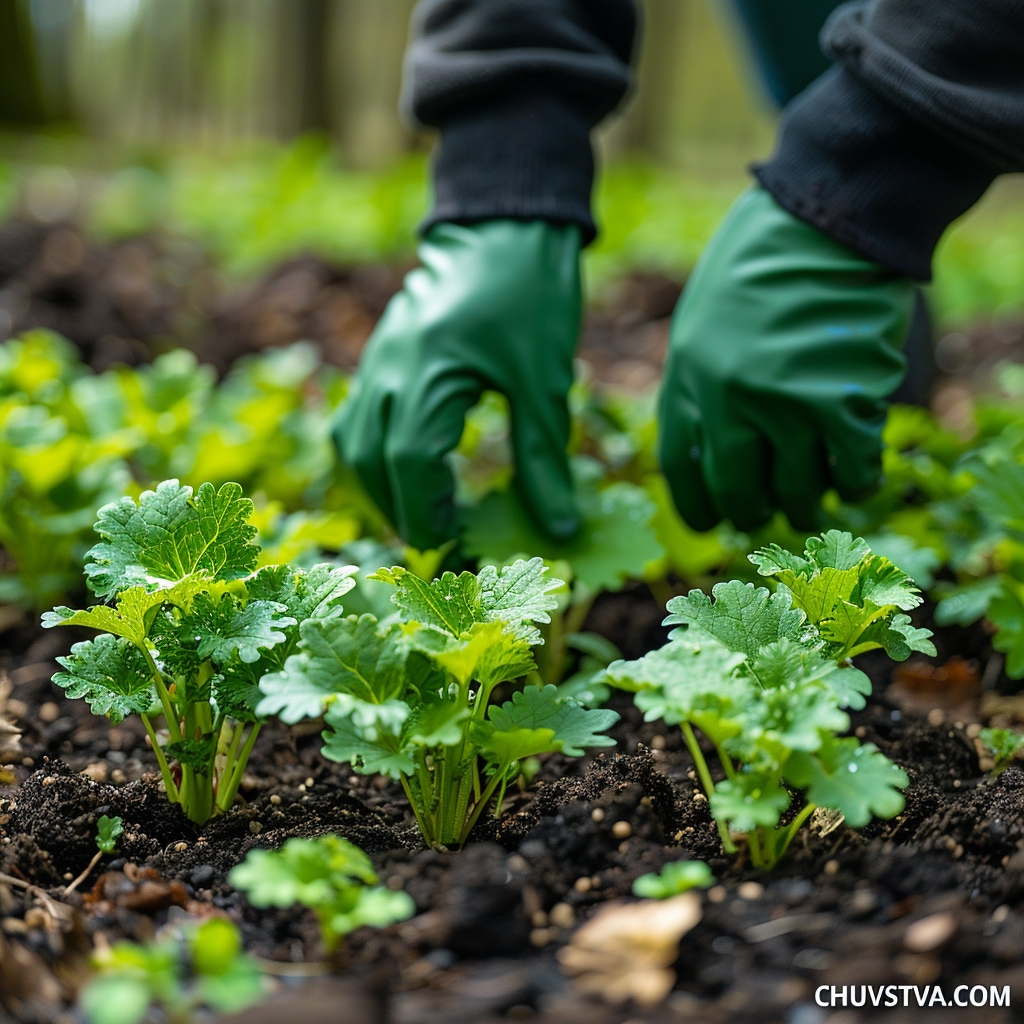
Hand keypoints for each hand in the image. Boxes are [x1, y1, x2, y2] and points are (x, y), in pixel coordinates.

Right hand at [333, 219, 581, 548]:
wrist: (504, 221)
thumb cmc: (530, 294)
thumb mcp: (546, 380)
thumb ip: (544, 458)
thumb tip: (559, 526)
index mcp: (429, 373)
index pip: (408, 464)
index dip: (425, 512)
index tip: (452, 540)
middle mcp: (389, 369)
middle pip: (368, 462)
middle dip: (398, 509)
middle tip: (439, 538)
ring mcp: (378, 359)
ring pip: (351, 442)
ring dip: (378, 486)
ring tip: (420, 510)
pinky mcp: (382, 353)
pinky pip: (357, 416)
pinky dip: (374, 454)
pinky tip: (410, 466)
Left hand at [659, 187, 914, 532]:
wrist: (829, 212)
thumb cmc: (765, 258)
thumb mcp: (705, 315)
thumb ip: (702, 379)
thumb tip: (710, 444)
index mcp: (688, 374)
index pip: (681, 465)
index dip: (698, 504)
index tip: (713, 521)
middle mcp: (728, 398)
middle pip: (737, 489)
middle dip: (753, 513)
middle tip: (767, 517)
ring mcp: (784, 402)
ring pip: (796, 489)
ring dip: (807, 504)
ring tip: (814, 504)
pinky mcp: (842, 399)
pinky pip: (851, 470)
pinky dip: (856, 483)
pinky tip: (856, 478)